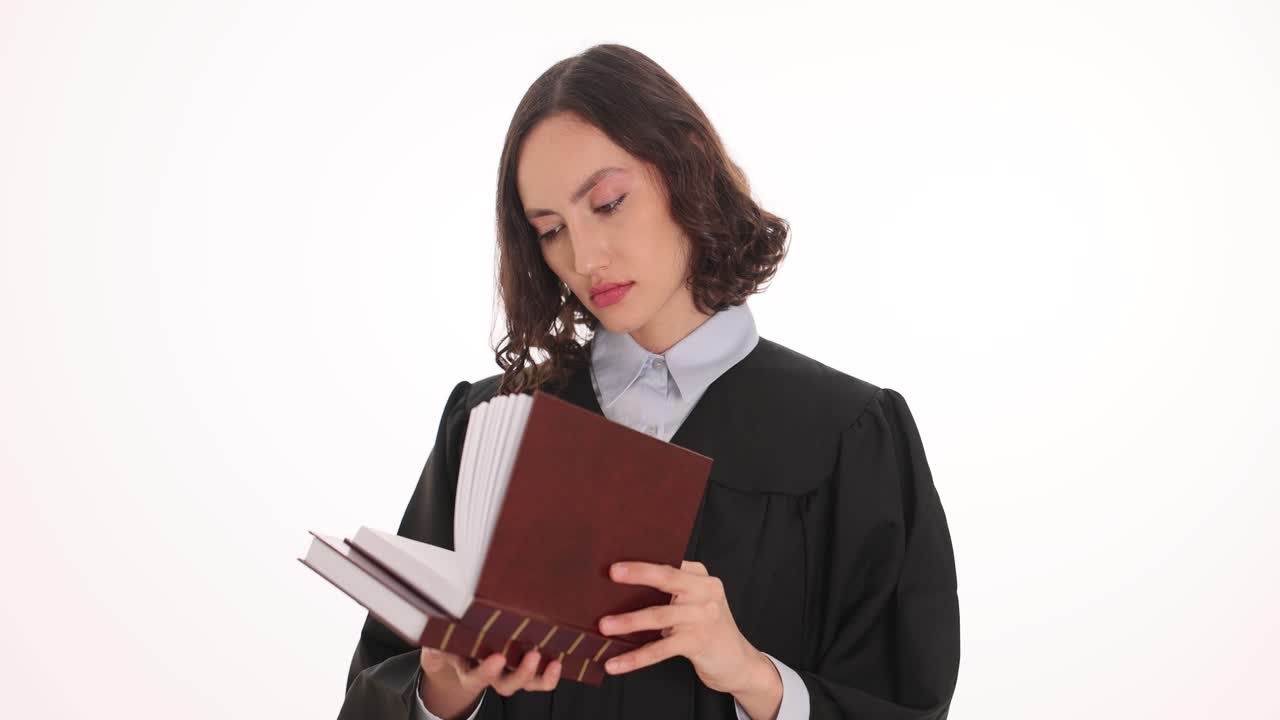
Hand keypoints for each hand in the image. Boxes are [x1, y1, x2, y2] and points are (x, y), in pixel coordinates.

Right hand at [418, 646, 560, 718]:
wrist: (449, 654)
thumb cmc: (445, 645)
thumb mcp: (435, 644)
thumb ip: (435, 644)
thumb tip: (434, 638)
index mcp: (466, 669)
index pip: (475, 675)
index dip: (487, 671)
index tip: (498, 658)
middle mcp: (488, 675)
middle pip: (504, 684)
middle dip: (520, 674)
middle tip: (532, 656)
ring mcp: (505, 673)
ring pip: (523, 683)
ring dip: (539, 677)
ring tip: (552, 663)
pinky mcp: (519, 666)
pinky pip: (536, 679)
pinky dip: (548, 676)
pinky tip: (558, 664)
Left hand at [597, 560, 770, 695]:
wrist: (738, 662)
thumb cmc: (706, 627)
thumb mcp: (695, 602)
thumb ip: (671, 591)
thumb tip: (619, 590)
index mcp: (701, 577)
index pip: (670, 563)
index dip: (644, 558)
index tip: (619, 555)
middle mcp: (705, 592)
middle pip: (668, 578)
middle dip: (639, 573)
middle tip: (612, 572)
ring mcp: (703, 617)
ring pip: (659, 615)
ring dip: (629, 621)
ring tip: (604, 626)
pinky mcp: (697, 643)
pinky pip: (660, 650)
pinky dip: (635, 658)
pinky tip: (616, 664)